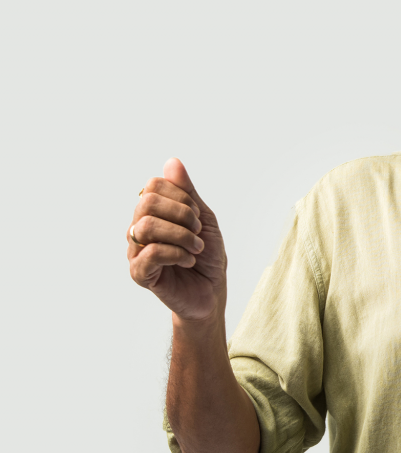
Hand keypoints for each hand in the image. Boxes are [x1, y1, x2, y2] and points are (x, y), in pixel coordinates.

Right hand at [127, 158, 226, 320]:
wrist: (212, 290)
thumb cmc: (206, 254)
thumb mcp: (203, 218)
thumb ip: (186, 192)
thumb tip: (172, 162)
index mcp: (152, 213)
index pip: (153, 186)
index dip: (180, 197)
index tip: (197, 216)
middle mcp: (138, 228)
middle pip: (147, 202)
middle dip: (182, 214)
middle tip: (198, 232)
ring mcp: (136, 250)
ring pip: (146, 226)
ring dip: (181, 235)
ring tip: (195, 249)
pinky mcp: (139, 273)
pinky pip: (150, 252)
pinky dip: (177, 253)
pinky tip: (188, 261)